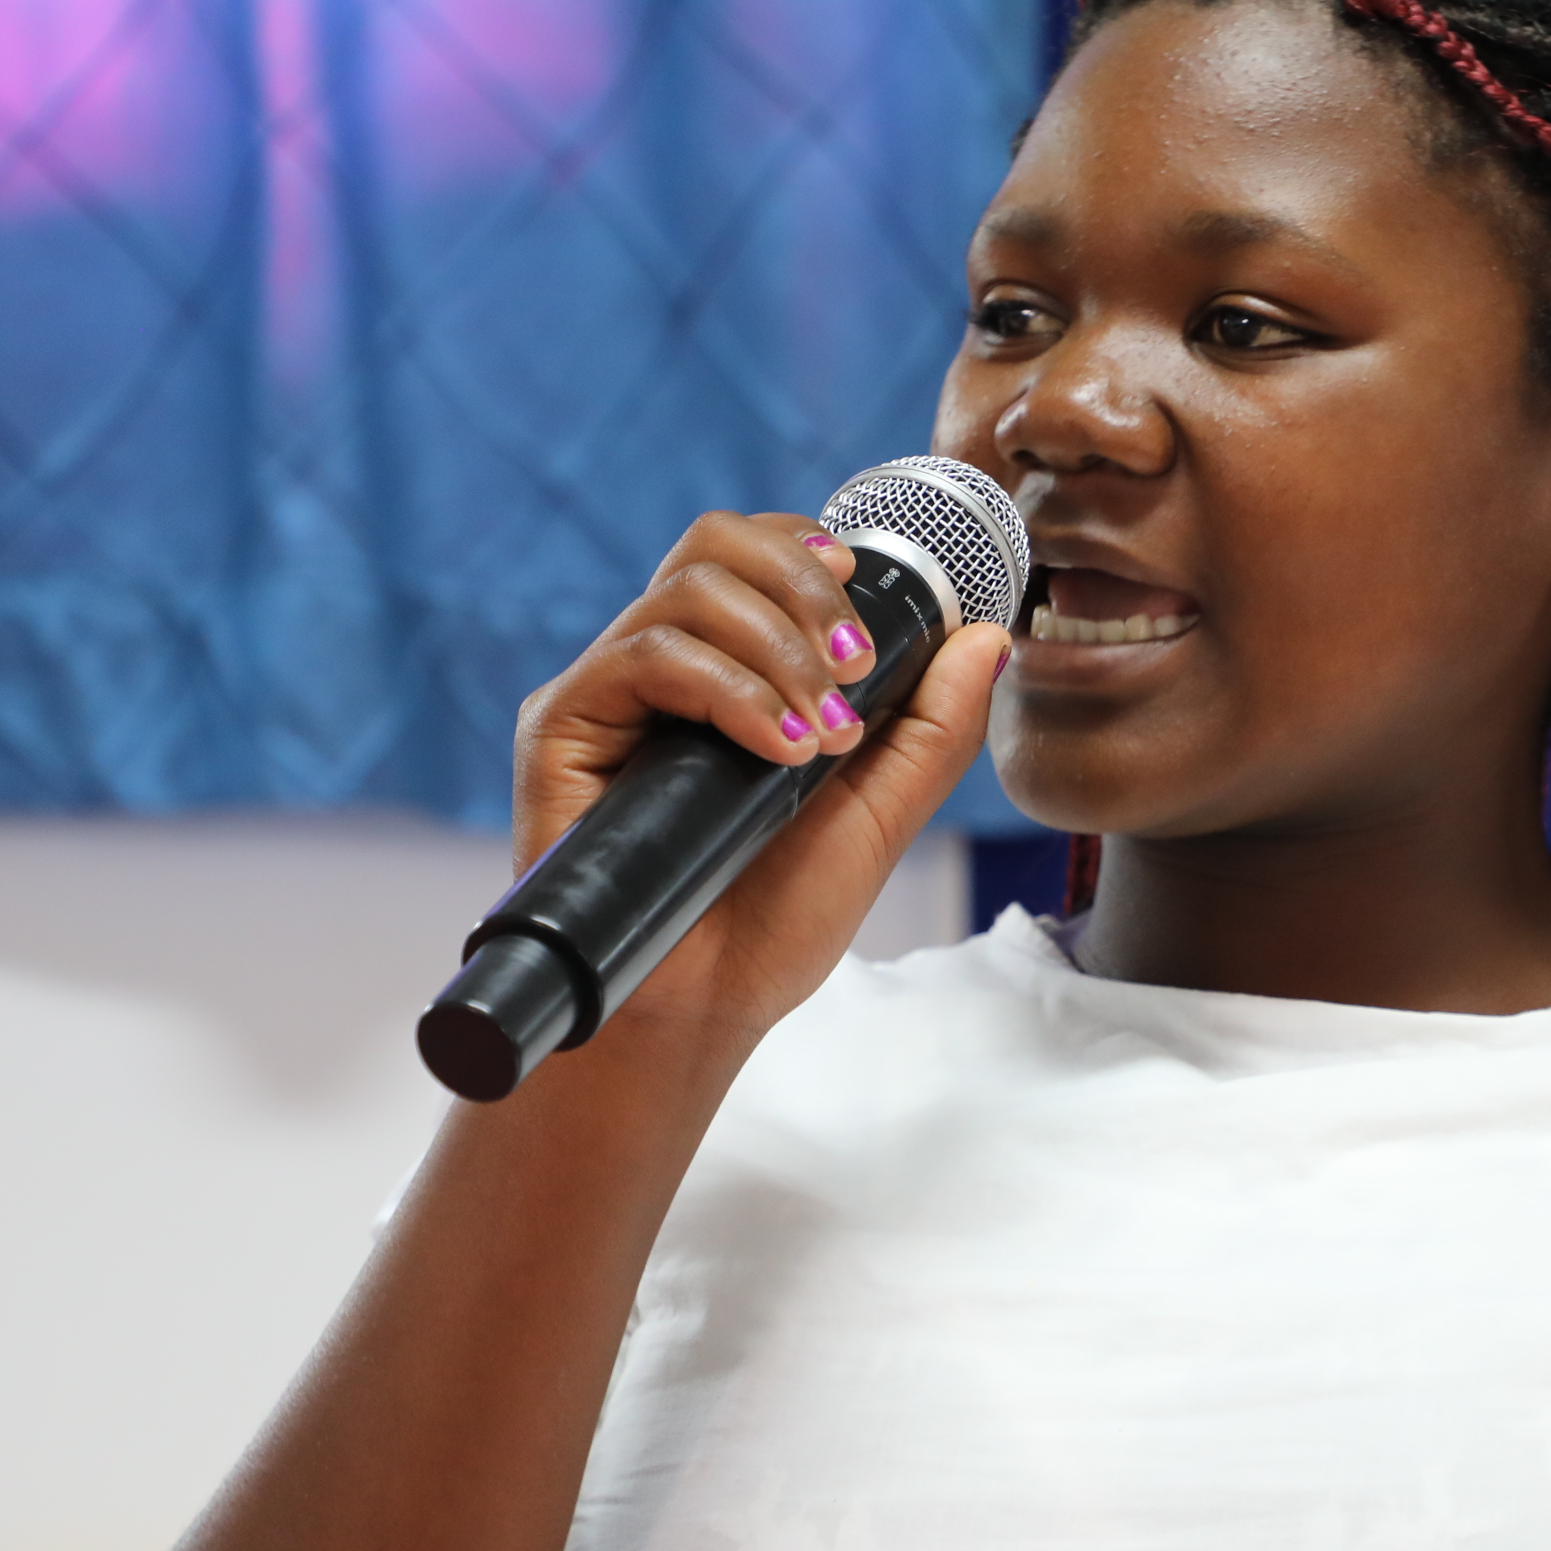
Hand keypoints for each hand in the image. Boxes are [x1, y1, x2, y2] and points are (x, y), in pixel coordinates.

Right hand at [508, 509, 1010, 1051]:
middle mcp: (662, 665)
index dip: (810, 551)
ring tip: (821, 735)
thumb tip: (986, 635)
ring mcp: (611, 690)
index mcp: (728, 667)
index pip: (755, 553)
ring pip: (687, 589)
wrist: (702, 1008)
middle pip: (717, 542)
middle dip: (804, 587)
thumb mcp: (880, 815)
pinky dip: (728, 690)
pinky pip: (643, 655)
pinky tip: (778, 748)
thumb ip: (933, 727)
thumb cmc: (774, 920)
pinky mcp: (565, 725)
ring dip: (778, 648)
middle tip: (854, 669)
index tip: (863, 601)